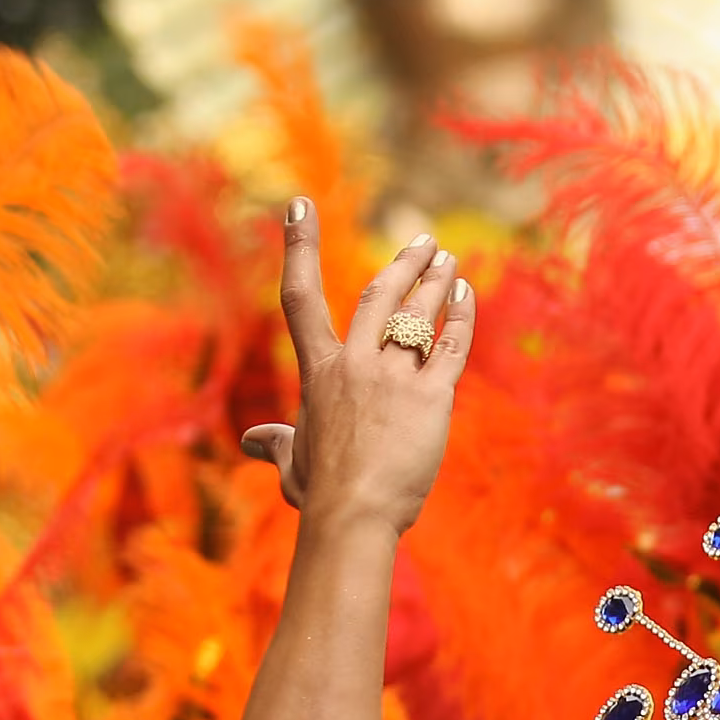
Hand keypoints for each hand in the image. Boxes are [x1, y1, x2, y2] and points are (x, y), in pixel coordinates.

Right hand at [239, 207, 473, 532]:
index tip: (299, 205)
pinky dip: (461, 318)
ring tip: (450, 261)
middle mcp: (356, 365)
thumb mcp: (294, 464)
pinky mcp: (432, 399)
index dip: (300, 246)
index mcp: (319, 373)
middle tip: (425, 242)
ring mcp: (395, 379)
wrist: (354, 515)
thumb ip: (278, 443)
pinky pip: (450, 348)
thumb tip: (252, 441)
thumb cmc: (320, 495)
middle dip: (403, 263)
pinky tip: (467, 297)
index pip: (301, 298)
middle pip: (380, 295)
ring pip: (418, 315)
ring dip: (436, 283)